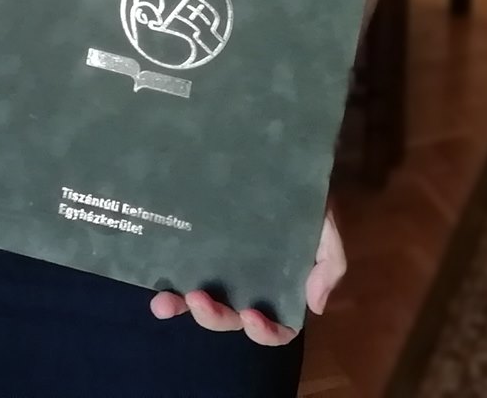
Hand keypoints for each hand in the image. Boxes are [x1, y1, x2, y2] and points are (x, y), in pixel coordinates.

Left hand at [149, 210, 344, 343]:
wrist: (280, 154)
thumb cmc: (304, 195)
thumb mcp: (326, 226)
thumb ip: (329, 262)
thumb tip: (315, 305)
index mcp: (279, 286)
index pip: (277, 326)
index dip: (265, 332)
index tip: (252, 316)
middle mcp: (247, 284)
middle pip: (231, 318)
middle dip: (214, 317)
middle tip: (200, 298)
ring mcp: (219, 268)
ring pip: (201, 304)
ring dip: (184, 309)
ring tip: (169, 302)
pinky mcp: (196, 249)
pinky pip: (179, 277)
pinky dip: (168, 292)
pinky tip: (157, 293)